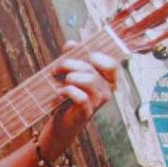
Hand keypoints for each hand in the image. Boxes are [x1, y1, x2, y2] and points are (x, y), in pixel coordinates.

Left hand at [40, 41, 117, 161]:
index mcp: (106, 80)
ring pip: (89, 80)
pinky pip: (80, 96)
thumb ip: (72, 57)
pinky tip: (59, 93)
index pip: (111, 64)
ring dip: (69, 76)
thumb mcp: (70, 74)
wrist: (61, 123)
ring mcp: (98, 102)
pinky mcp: (87, 112)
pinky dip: (67, 91)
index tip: (79, 56)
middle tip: (56, 68)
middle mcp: (107, 91)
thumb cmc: (68, 97)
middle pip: (92, 69)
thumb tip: (72, 43)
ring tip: (58, 80)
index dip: (96, 56)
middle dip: (71, 64)